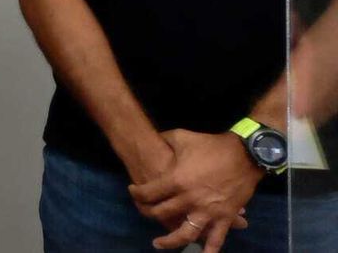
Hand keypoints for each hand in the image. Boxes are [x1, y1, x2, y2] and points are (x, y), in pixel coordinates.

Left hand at [129, 129, 258, 252]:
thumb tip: (152, 139)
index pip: (148, 193)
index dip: (136, 194)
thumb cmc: (211, 145)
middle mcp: (189, 200)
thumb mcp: (182, 137)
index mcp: (176, 181)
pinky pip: (216, 239)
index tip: (133, 192)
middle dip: (148, 213)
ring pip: (184, 233)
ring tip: (158, 244)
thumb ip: (164, 140)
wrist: (245, 154)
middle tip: (145, 212)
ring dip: (170, 241)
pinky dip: (208, 250)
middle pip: (161, 213)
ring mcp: (207, 211)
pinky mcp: (225, 217)